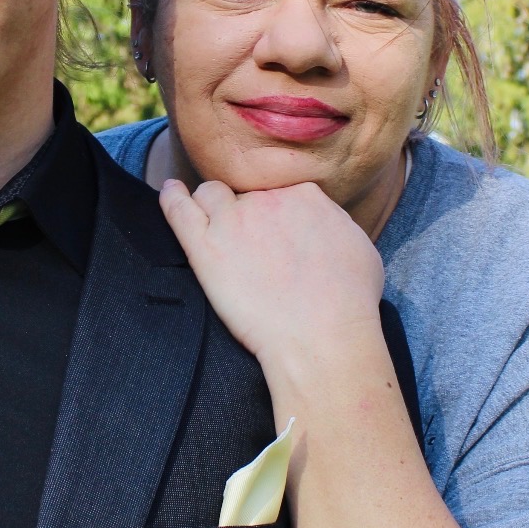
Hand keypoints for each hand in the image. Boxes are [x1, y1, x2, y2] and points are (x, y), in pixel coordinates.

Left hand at [159, 179, 383, 367]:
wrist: (322, 338)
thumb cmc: (348, 302)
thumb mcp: (358, 247)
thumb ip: (333, 223)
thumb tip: (321, 221)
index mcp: (304, 195)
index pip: (278, 190)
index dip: (274, 211)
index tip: (275, 232)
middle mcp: (266, 199)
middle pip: (244, 193)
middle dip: (244, 211)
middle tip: (249, 243)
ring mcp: (233, 220)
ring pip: (210, 194)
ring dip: (210, 204)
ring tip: (212, 223)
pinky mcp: (206, 248)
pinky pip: (178, 209)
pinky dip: (171, 197)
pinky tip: (169, 190)